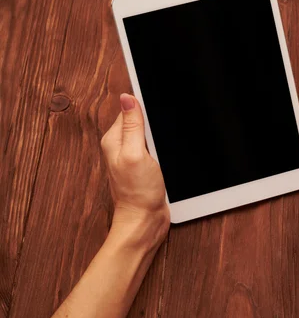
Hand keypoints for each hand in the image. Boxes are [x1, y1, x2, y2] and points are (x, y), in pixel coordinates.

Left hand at [101, 93, 169, 248]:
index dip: (144, 106)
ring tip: (162, 152)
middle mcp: (121, 146)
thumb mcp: (136, 154)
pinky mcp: (144, 165)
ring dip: (160, 138)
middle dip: (154, 122)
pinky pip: (154, 148)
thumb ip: (132, 126)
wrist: (145, 220)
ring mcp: (132, 156)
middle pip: (140, 120)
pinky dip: (162, 149)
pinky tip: (166, 157)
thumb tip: (127, 97)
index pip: (129, 109)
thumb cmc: (138, 192)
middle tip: (160, 139)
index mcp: (114, 139)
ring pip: (149, 134)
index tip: (158, 110)